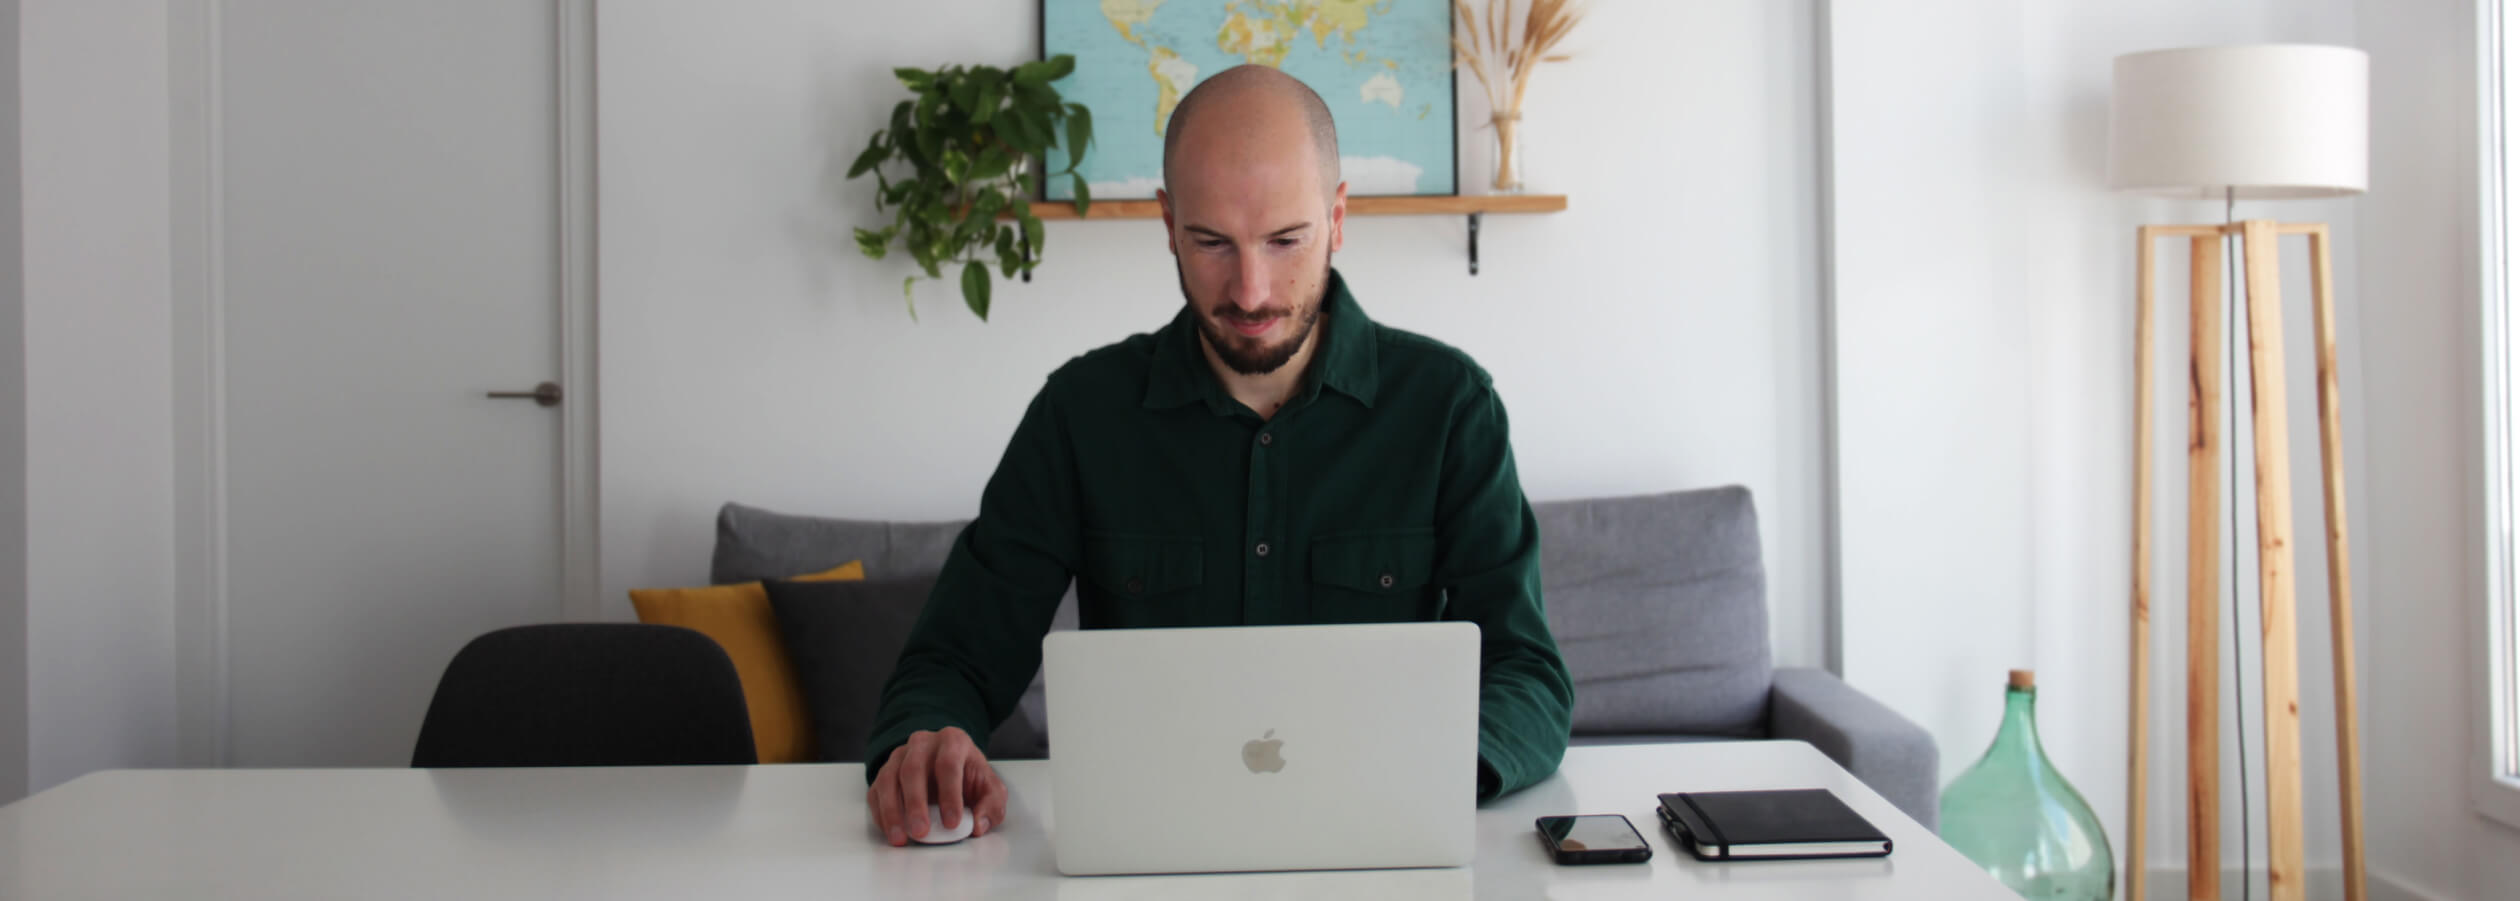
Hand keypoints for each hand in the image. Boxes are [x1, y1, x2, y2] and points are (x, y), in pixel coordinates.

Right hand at [867, 726, 1006, 846]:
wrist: (951, 769)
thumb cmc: (970, 779)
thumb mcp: (991, 790)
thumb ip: (992, 806)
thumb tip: (978, 825)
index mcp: (953, 741)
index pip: (948, 764)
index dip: (950, 795)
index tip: (952, 823)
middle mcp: (923, 744)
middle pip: (913, 769)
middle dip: (916, 803)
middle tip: (921, 832)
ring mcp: (900, 756)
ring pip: (889, 779)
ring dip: (892, 811)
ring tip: (900, 838)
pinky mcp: (884, 773)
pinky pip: (876, 791)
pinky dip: (880, 813)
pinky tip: (890, 831)